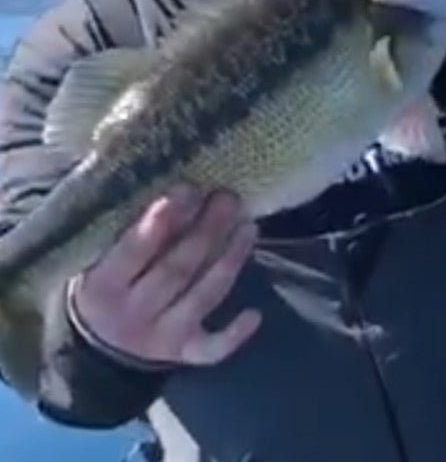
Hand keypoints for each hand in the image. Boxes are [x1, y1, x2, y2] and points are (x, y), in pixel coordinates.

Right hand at [69, 183, 259, 366]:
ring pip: (202, 297)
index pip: (133, 251)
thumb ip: (130, 228)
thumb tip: (179, 185)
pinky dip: (233, 334)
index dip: (162, 220)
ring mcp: (160, 338)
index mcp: (102, 286)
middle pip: (176, 270)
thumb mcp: (101, 255)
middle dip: (206, 232)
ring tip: (249, 227)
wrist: (97, 343)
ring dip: (229, 261)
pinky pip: (211, 348)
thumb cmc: (107, 278)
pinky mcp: (183, 352)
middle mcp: (131, 315)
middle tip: (228, 197)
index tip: (188, 187)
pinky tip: (255, 314)